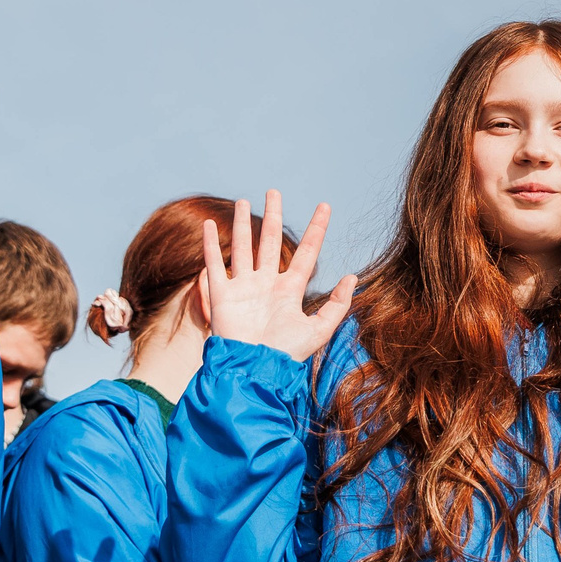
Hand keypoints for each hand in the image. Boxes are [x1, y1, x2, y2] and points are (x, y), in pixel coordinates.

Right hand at [195, 192, 356, 362]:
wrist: (252, 369)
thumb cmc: (284, 354)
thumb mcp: (317, 330)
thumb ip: (337, 306)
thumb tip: (351, 276)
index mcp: (290, 291)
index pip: (307, 253)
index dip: (316, 230)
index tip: (325, 206)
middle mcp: (267, 285)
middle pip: (270, 241)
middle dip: (272, 216)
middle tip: (274, 192)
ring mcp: (243, 288)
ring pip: (243, 248)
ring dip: (240, 224)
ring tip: (242, 200)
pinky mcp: (221, 295)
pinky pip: (215, 265)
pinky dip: (210, 245)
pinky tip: (209, 226)